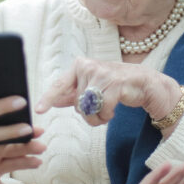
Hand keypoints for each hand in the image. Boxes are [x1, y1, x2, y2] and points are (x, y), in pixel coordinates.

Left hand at [35, 58, 182, 125]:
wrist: (145, 83)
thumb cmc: (116, 85)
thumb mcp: (92, 88)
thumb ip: (73, 94)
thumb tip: (53, 101)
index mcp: (80, 66)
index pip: (60, 84)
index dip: (48, 98)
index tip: (38, 110)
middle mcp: (89, 66)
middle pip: (77, 103)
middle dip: (88, 113)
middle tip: (101, 107)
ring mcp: (102, 74)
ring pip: (88, 109)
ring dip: (98, 117)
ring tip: (108, 109)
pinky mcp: (115, 83)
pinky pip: (102, 110)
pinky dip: (107, 116)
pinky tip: (114, 109)